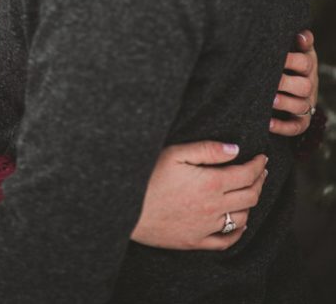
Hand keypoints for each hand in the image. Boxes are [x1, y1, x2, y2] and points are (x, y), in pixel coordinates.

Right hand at [131, 140, 267, 250]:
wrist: (128, 209)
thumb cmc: (148, 176)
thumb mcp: (175, 153)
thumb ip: (207, 149)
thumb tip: (235, 149)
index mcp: (212, 183)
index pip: (247, 174)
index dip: (258, 165)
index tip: (263, 157)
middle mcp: (214, 207)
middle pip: (250, 196)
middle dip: (260, 181)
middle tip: (261, 171)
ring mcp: (207, 227)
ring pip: (242, 217)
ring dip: (252, 203)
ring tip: (251, 191)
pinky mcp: (196, 241)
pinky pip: (226, 240)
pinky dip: (239, 231)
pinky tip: (241, 222)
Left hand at [270, 29, 318, 136]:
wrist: (293, 87)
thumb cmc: (289, 61)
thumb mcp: (295, 48)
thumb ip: (300, 41)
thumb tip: (302, 34)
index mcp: (308, 65)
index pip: (305, 62)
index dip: (293, 60)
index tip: (280, 57)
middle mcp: (310, 85)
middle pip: (305, 85)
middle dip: (287, 82)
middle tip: (271, 80)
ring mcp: (307, 103)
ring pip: (301, 106)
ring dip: (286, 103)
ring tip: (270, 100)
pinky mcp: (302, 120)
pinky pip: (297, 127)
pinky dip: (283, 127)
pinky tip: (268, 124)